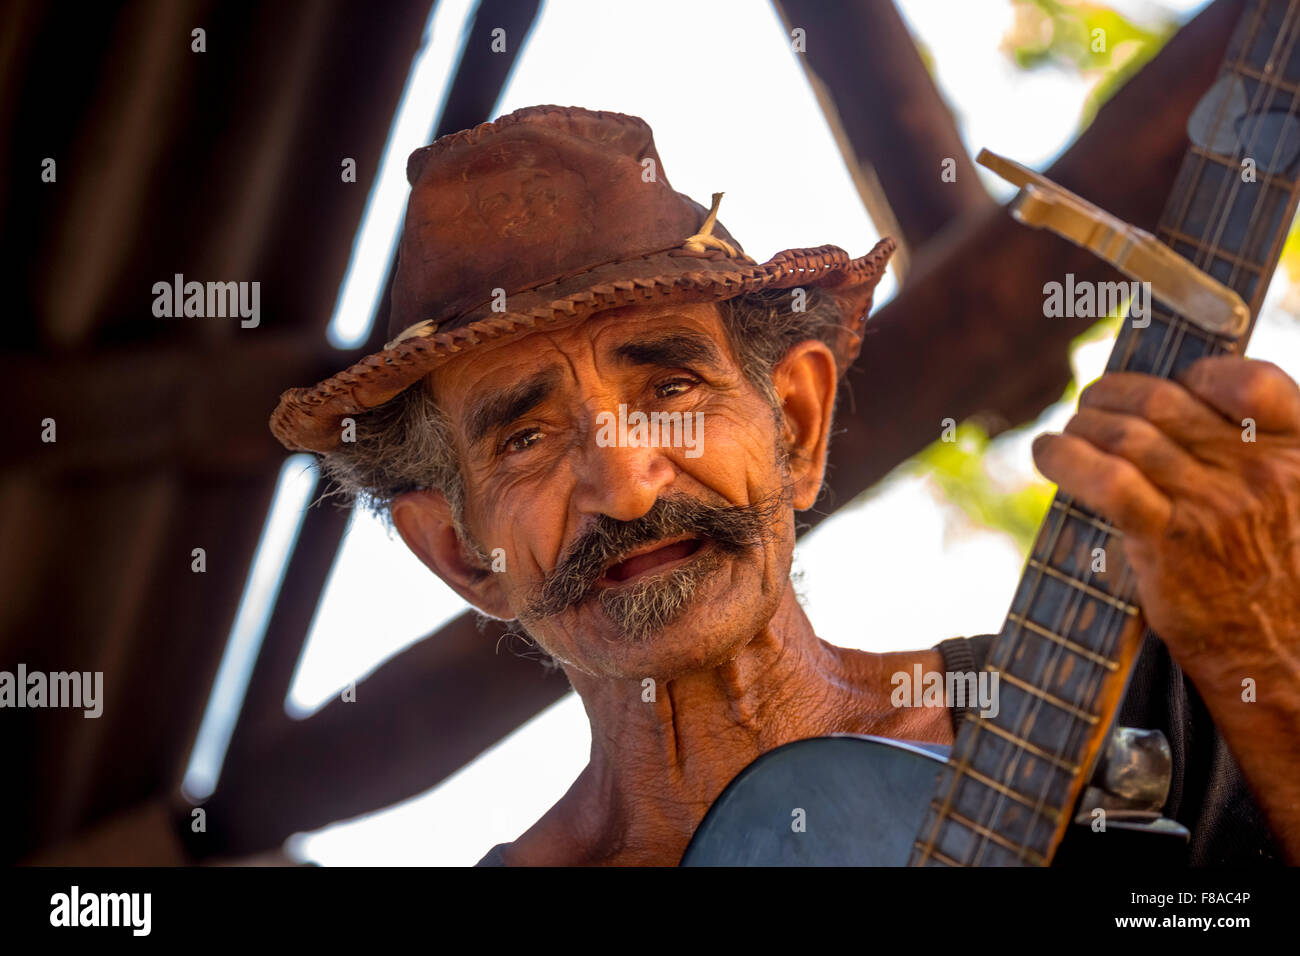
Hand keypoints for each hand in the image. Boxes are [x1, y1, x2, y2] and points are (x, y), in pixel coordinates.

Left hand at [1032, 356, 1299, 856]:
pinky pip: (1105, 478)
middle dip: (1113, 393)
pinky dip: (1065, 457)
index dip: (1198, 372)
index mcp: (1296, 453)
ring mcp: (1214, 504)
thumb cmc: (1275, 577)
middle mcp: (1259, 471)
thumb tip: (1180, 407)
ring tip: (1066, 431)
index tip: (1170, 382)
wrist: (1280, 656)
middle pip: (1165, 399)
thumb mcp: (1292, 503)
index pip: (1252, 380)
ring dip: (1082, 423)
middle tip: (1090, 402)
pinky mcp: (1169, 540)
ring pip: (1126, 433)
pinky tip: (1049, 455)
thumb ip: (1254, 454)